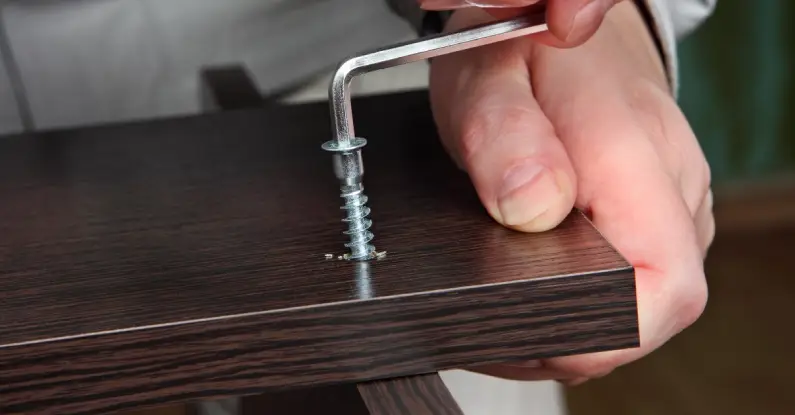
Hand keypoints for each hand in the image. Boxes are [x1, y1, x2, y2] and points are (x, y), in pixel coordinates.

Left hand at [428, 2, 712, 384]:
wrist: (558, 28)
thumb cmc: (523, 52)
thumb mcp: (487, 80)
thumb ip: (505, 138)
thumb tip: (530, 208)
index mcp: (635, 156)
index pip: (666, 286)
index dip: (606, 332)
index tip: (537, 330)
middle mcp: (672, 188)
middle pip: (653, 312)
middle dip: (577, 336)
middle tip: (501, 324)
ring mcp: (674, 206)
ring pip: (645, 302)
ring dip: (582, 320)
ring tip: (514, 306)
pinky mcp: (661, 215)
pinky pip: (637, 279)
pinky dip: (590, 295)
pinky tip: (544, 285)